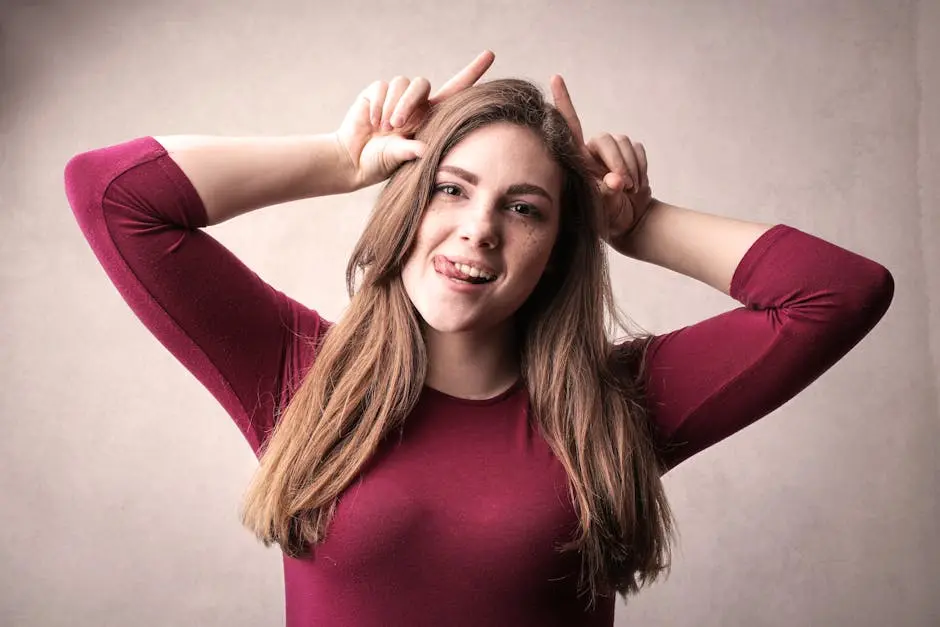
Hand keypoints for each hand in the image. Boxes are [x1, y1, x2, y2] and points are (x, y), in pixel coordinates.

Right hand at [335, 51, 495, 189]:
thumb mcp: (399, 158)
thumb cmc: (381, 162)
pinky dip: (378, 104)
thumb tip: (424, 149)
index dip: (472, 72)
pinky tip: (373, 122)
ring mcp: (395, 96)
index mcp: (429, 116)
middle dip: (409, 103)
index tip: (490, 54)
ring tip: (385, 128)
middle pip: (422, 84)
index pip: (455, 89)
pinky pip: (382, 87)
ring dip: (393, 105)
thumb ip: (411, 151)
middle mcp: (414, 103)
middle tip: (397, 125)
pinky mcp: (376, 92)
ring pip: (402, 83)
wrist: (353, 161)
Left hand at [549, 75, 653, 241]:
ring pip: (624, 142)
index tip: (555, 78)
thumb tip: (615, 181)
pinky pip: (638, 149)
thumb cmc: (607, 216)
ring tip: (631, 190)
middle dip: (618, 162)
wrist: (630, 220)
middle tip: (624, 186)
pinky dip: (642, 167)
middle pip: (606, 139)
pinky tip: (638, 185)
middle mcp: (593, 152)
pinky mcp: (631, 153)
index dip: (563, 102)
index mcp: (578, 161)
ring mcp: (612, 152)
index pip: (569, 127)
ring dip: (631, 167)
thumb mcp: (603, 208)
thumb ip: (607, 194)